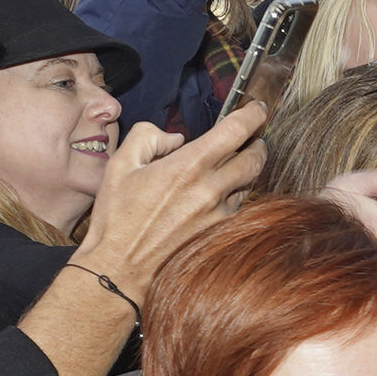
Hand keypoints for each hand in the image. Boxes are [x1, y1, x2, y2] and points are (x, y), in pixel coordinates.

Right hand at [74, 100, 268, 299]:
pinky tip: (221, 192)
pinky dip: (236, 193)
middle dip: (258, 142)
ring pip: (250, 183)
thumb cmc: (118, 217)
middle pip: (256, 158)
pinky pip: (239, 206)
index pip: (237, 131)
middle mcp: (211, 190)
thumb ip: (148, 136)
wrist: (120, 266)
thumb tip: (175, 138)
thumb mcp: (121, 164)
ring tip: (235, 163)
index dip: (253, 114)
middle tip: (253, 137)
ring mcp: (218, 214)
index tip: (257, 108)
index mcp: (189, 166)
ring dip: (248, 170)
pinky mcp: (218, 233)